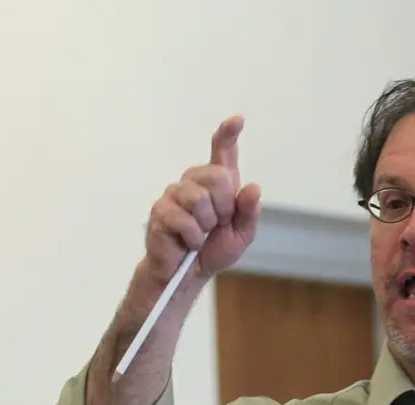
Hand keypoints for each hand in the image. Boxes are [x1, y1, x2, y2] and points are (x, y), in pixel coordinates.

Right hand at [143, 116, 262, 283]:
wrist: (187, 274)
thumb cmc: (212, 250)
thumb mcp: (240, 235)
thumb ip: (249, 212)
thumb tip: (254, 188)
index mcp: (216, 185)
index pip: (222, 153)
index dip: (228, 135)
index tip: (236, 121)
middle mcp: (194, 182)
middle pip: (217, 176)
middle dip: (224, 207)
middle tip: (216, 225)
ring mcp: (175, 194)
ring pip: (199, 198)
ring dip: (206, 224)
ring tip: (200, 234)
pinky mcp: (160, 211)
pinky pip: (185, 219)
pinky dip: (193, 237)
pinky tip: (188, 243)